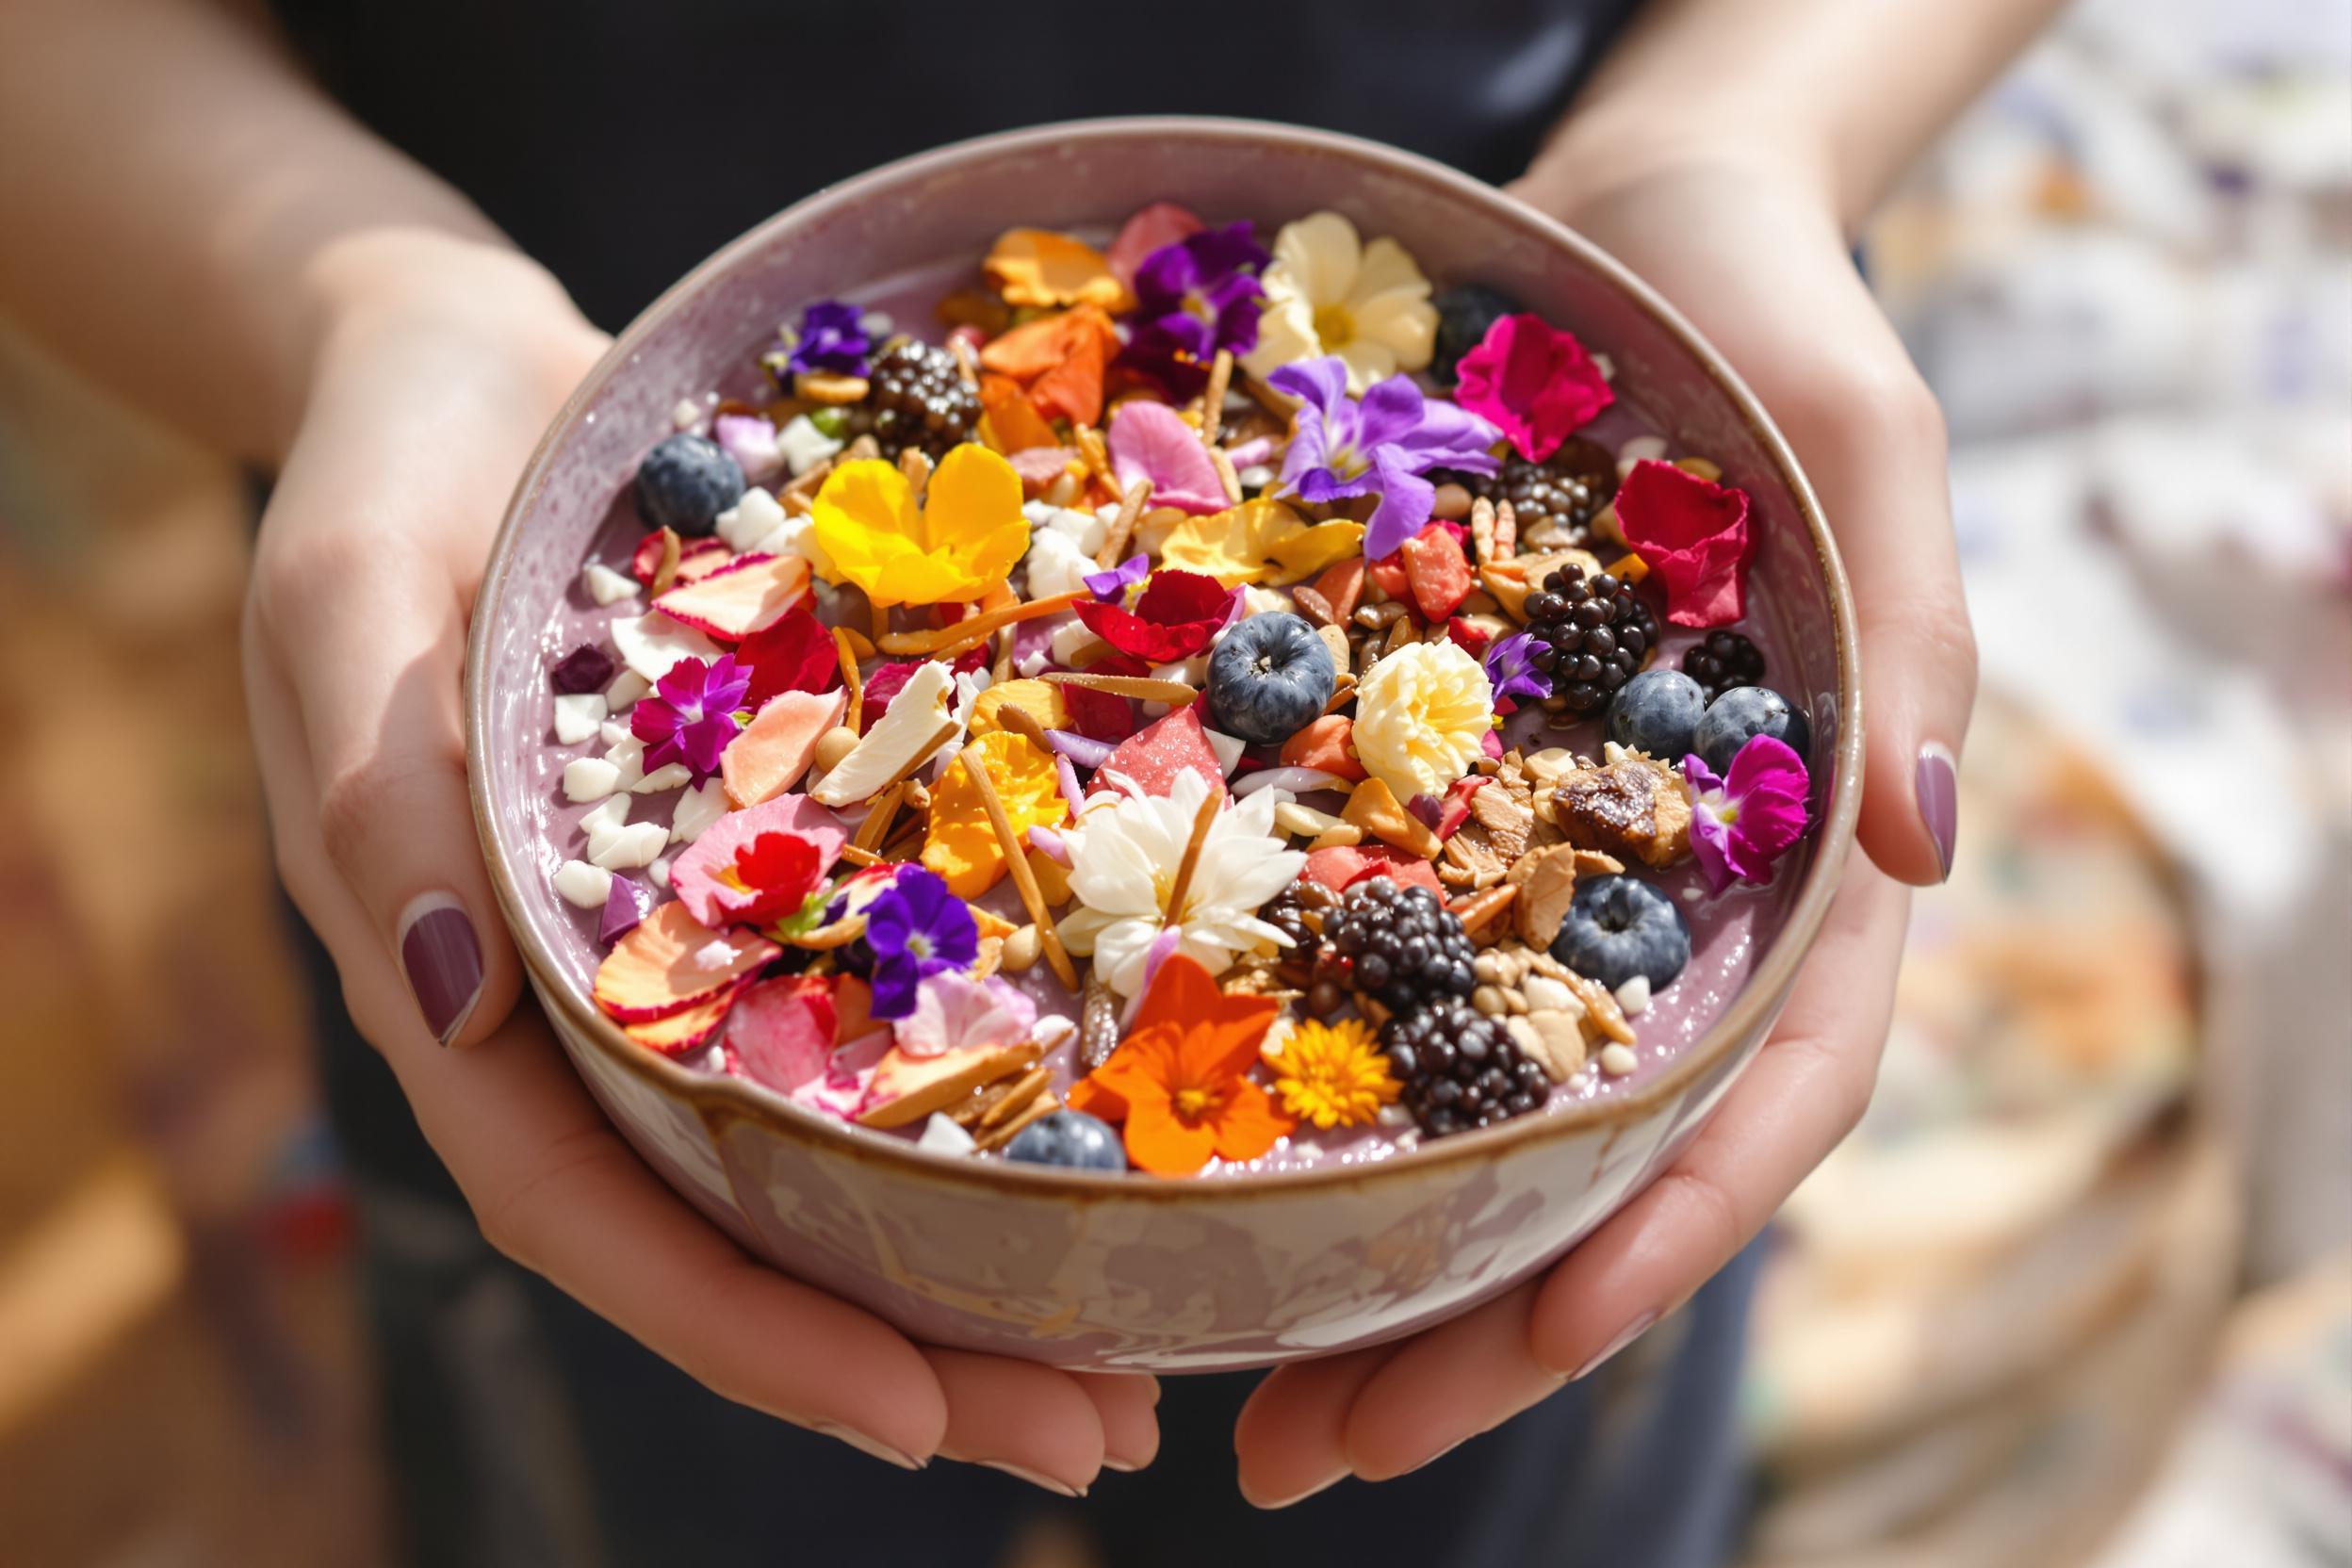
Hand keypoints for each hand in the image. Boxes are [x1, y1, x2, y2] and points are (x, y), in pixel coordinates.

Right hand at [244, 233, 1156, 1488]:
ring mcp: (694, 944)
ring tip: (1155, 1341)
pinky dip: (988, 1080)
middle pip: (744, 1225)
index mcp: (470, 985)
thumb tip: (442, 1010)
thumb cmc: (390, 474)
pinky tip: (1127, 1111)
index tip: (921, 1417)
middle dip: (913, 1346)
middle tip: (1106, 1429)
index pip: (595, 1214)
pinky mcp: (781, 861)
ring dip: (979, 1257)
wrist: (473, 373)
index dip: (751, 1331)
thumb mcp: (347, 607)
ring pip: (830, 1145)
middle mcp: (594, 1002)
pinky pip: (884, 994)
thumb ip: (381, 798)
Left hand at [1232, 151, 1974, 1502]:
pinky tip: (1194, 1199)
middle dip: (1471, 1331)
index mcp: (1802, 869)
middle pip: (1594, 1175)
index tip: (1541, 1332)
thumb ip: (1915, 644)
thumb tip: (1934, 849)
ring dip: (1369, 1288)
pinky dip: (1309, 1127)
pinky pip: (1374, 1005)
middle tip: (1310, 1457)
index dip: (1661, 1230)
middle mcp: (1670, 917)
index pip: (1758, 1100)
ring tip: (1230, 1414)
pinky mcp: (1436, 828)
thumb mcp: (1868, 452)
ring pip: (1475, 1136)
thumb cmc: (1768, 328)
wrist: (1634, 237)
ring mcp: (1547, 889)